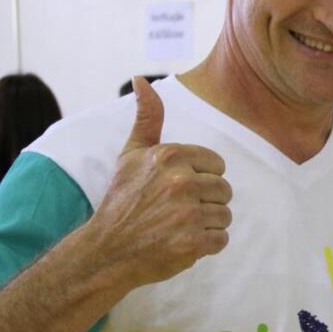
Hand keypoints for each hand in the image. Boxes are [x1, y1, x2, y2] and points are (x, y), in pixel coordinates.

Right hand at [86, 77, 232, 288]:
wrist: (107, 250)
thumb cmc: (121, 201)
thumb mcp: (131, 155)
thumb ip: (146, 118)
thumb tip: (142, 80)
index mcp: (170, 156)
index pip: (218, 165)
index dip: (203, 178)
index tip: (180, 189)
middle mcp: (181, 182)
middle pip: (224, 190)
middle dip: (207, 202)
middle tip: (179, 211)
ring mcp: (188, 214)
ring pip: (225, 215)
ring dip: (208, 224)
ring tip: (180, 227)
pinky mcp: (193, 243)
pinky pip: (221, 239)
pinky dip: (207, 245)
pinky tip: (183, 242)